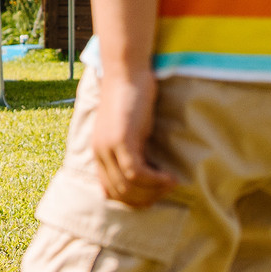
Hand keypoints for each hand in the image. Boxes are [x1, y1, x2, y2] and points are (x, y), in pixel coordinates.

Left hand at [88, 65, 180, 206]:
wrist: (126, 71)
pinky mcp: (122, 140)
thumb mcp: (128, 128)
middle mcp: (100, 153)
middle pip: (120, 194)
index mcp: (99, 152)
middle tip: (167, 191)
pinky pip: (136, 173)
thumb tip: (145, 172)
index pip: (111, 192)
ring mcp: (109, 147)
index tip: (155, 194)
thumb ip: (130, 149)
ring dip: (153, 191)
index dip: (135, 200)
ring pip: (128, 187)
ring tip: (171, 184)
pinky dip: (155, 180)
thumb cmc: (131, 96)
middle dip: (146, 199)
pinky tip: (170, 177)